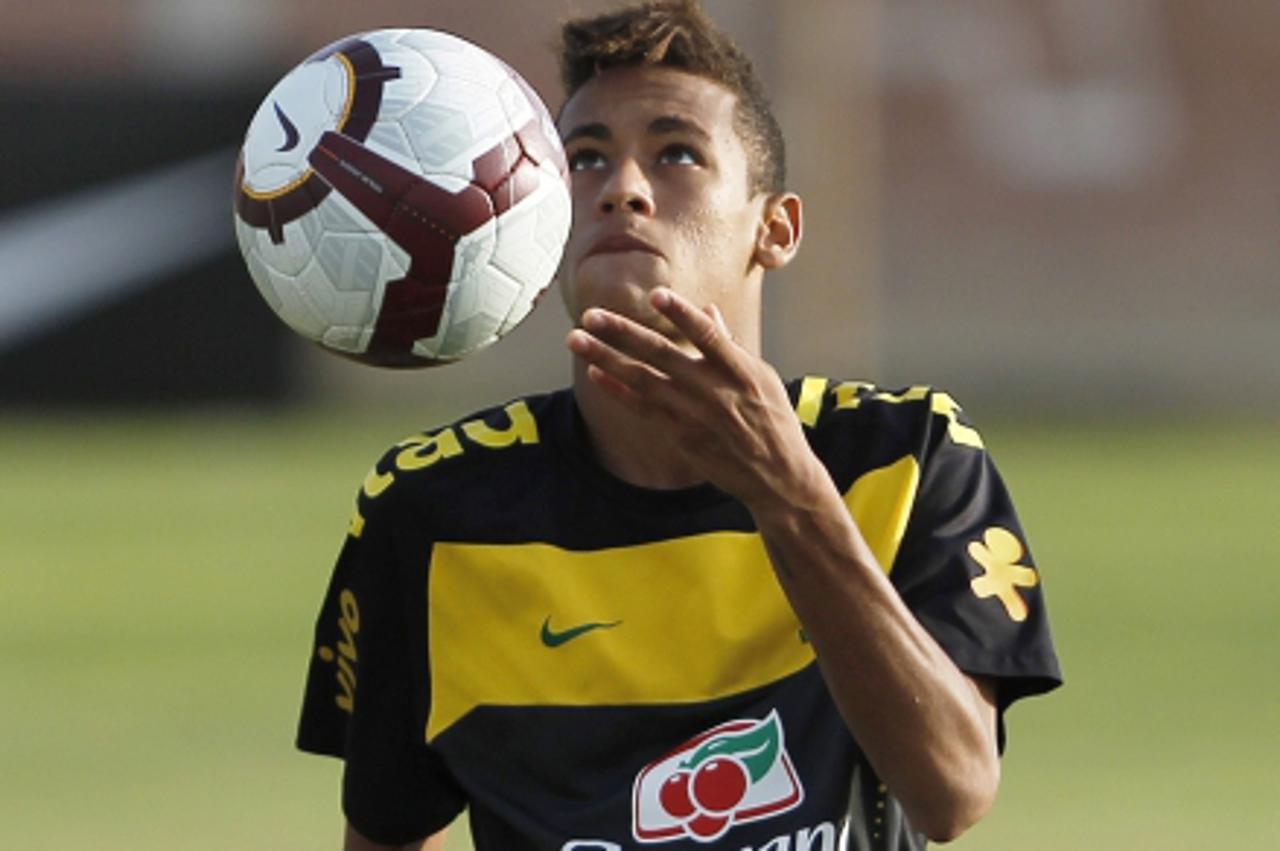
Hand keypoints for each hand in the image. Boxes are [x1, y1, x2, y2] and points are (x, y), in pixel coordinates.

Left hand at [565, 288, 828, 512]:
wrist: (777, 476)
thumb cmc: (773, 420)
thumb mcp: (761, 377)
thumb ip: (730, 344)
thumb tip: (708, 309)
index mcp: (740, 370)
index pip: (707, 335)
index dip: (681, 314)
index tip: (657, 294)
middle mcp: (714, 391)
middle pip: (661, 354)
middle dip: (622, 332)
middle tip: (590, 313)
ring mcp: (694, 415)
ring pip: (642, 380)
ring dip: (606, 357)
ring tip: (576, 338)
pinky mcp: (680, 436)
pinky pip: (642, 409)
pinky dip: (618, 391)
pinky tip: (595, 373)